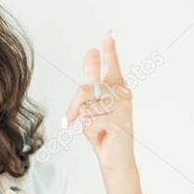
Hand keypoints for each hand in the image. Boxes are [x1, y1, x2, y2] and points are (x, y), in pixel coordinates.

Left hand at [62, 29, 135, 174]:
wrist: (116, 161)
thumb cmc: (105, 133)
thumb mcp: (93, 106)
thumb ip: (92, 81)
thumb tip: (90, 54)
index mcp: (118, 88)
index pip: (111, 64)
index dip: (110, 48)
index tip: (109, 32)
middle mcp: (122, 94)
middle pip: (85, 89)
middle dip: (75, 107)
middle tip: (71, 121)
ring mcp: (121, 107)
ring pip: (85, 108)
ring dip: (84, 124)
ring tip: (99, 132)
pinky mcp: (117, 121)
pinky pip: (88, 122)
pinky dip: (90, 133)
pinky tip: (103, 138)